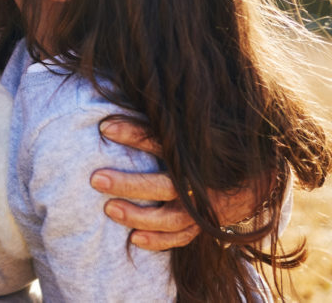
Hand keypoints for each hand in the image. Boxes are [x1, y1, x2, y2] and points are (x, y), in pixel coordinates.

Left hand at [91, 119, 199, 250]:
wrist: (254, 178)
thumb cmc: (210, 149)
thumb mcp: (191, 133)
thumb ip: (160, 122)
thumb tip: (121, 109)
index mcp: (197, 155)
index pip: (161, 142)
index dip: (134, 134)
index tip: (105, 128)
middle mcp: (202, 184)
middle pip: (164, 186)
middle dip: (129, 184)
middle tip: (96, 179)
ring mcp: (204, 209)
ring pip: (171, 218)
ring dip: (138, 216)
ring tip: (108, 209)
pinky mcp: (203, 225)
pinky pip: (181, 237)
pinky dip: (158, 239)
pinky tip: (133, 238)